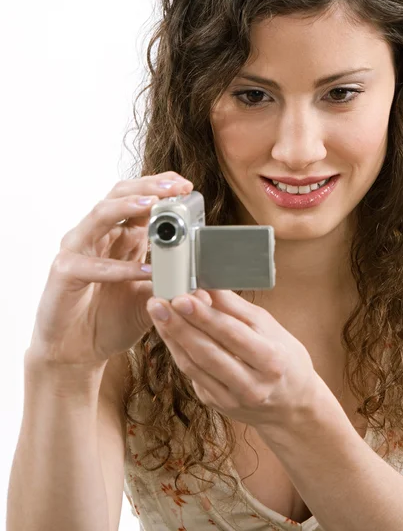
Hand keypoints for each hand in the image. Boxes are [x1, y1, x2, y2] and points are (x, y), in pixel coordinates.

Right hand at [28, 171, 193, 368]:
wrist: (77, 352)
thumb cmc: (109, 319)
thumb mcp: (149, 298)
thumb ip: (170, 284)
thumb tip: (203, 282)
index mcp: (119, 237)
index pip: (138, 199)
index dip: (160, 187)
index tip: (185, 185)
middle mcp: (97, 237)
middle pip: (119, 196)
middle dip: (149, 187)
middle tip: (175, 187)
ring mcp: (77, 251)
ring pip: (100, 216)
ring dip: (129, 208)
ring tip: (154, 205)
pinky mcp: (64, 273)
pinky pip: (92, 265)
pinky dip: (120, 267)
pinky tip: (144, 270)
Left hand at [147, 288, 318, 428]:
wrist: (291, 405)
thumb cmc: (284, 357)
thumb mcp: (270, 328)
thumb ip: (237, 308)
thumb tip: (208, 285)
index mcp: (271, 360)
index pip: (231, 334)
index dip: (204, 316)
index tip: (182, 297)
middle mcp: (252, 385)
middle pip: (207, 352)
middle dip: (179, 325)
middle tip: (158, 302)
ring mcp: (232, 399)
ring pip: (194, 366)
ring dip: (172, 337)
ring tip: (157, 312)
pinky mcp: (216, 404)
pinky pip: (192, 375)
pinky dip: (178, 351)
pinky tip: (168, 331)